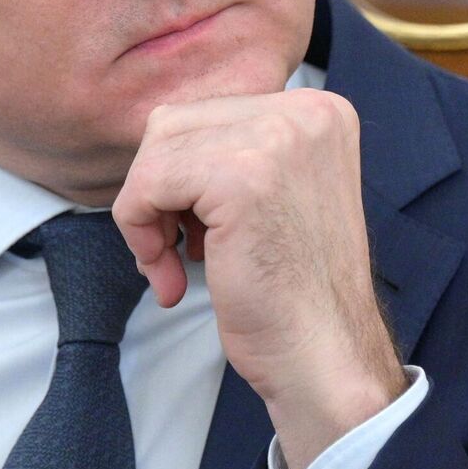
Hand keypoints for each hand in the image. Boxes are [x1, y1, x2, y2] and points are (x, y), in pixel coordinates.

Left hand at [111, 89, 407, 468]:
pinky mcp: (241, 176)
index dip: (181, 177)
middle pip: (174, 124)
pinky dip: (141, 234)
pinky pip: (147, 185)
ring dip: (147, 213)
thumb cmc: (294, 292)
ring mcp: (277, 138)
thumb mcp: (277, 193)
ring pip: (156, 152)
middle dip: (158, 190)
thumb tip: (158, 139)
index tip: (197, 233)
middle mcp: (305, 112)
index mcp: (319, 111)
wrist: (326, 357)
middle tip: (175, 251)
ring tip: (174, 264)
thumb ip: (233, 152)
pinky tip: (173, 279)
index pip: (206, 114)